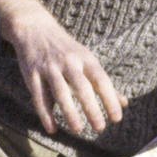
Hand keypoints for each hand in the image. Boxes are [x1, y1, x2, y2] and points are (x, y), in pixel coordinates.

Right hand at [3, 6, 124, 134]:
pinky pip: (39, 96)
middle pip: (81, 86)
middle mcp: (68, 62)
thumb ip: (103, 82)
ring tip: (78, 129)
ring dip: (69, 111)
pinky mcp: (32, 73)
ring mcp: (49, 67)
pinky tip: (52, 129)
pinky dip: (45, 113)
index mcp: (85, 58)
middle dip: (91, 107)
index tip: (116, 118)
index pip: (101, 80)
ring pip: (60, 91)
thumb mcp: (86, 59)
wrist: (34, 28)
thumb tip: (124, 104)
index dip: (109, 99)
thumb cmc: (66, 49)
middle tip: (99, 127)